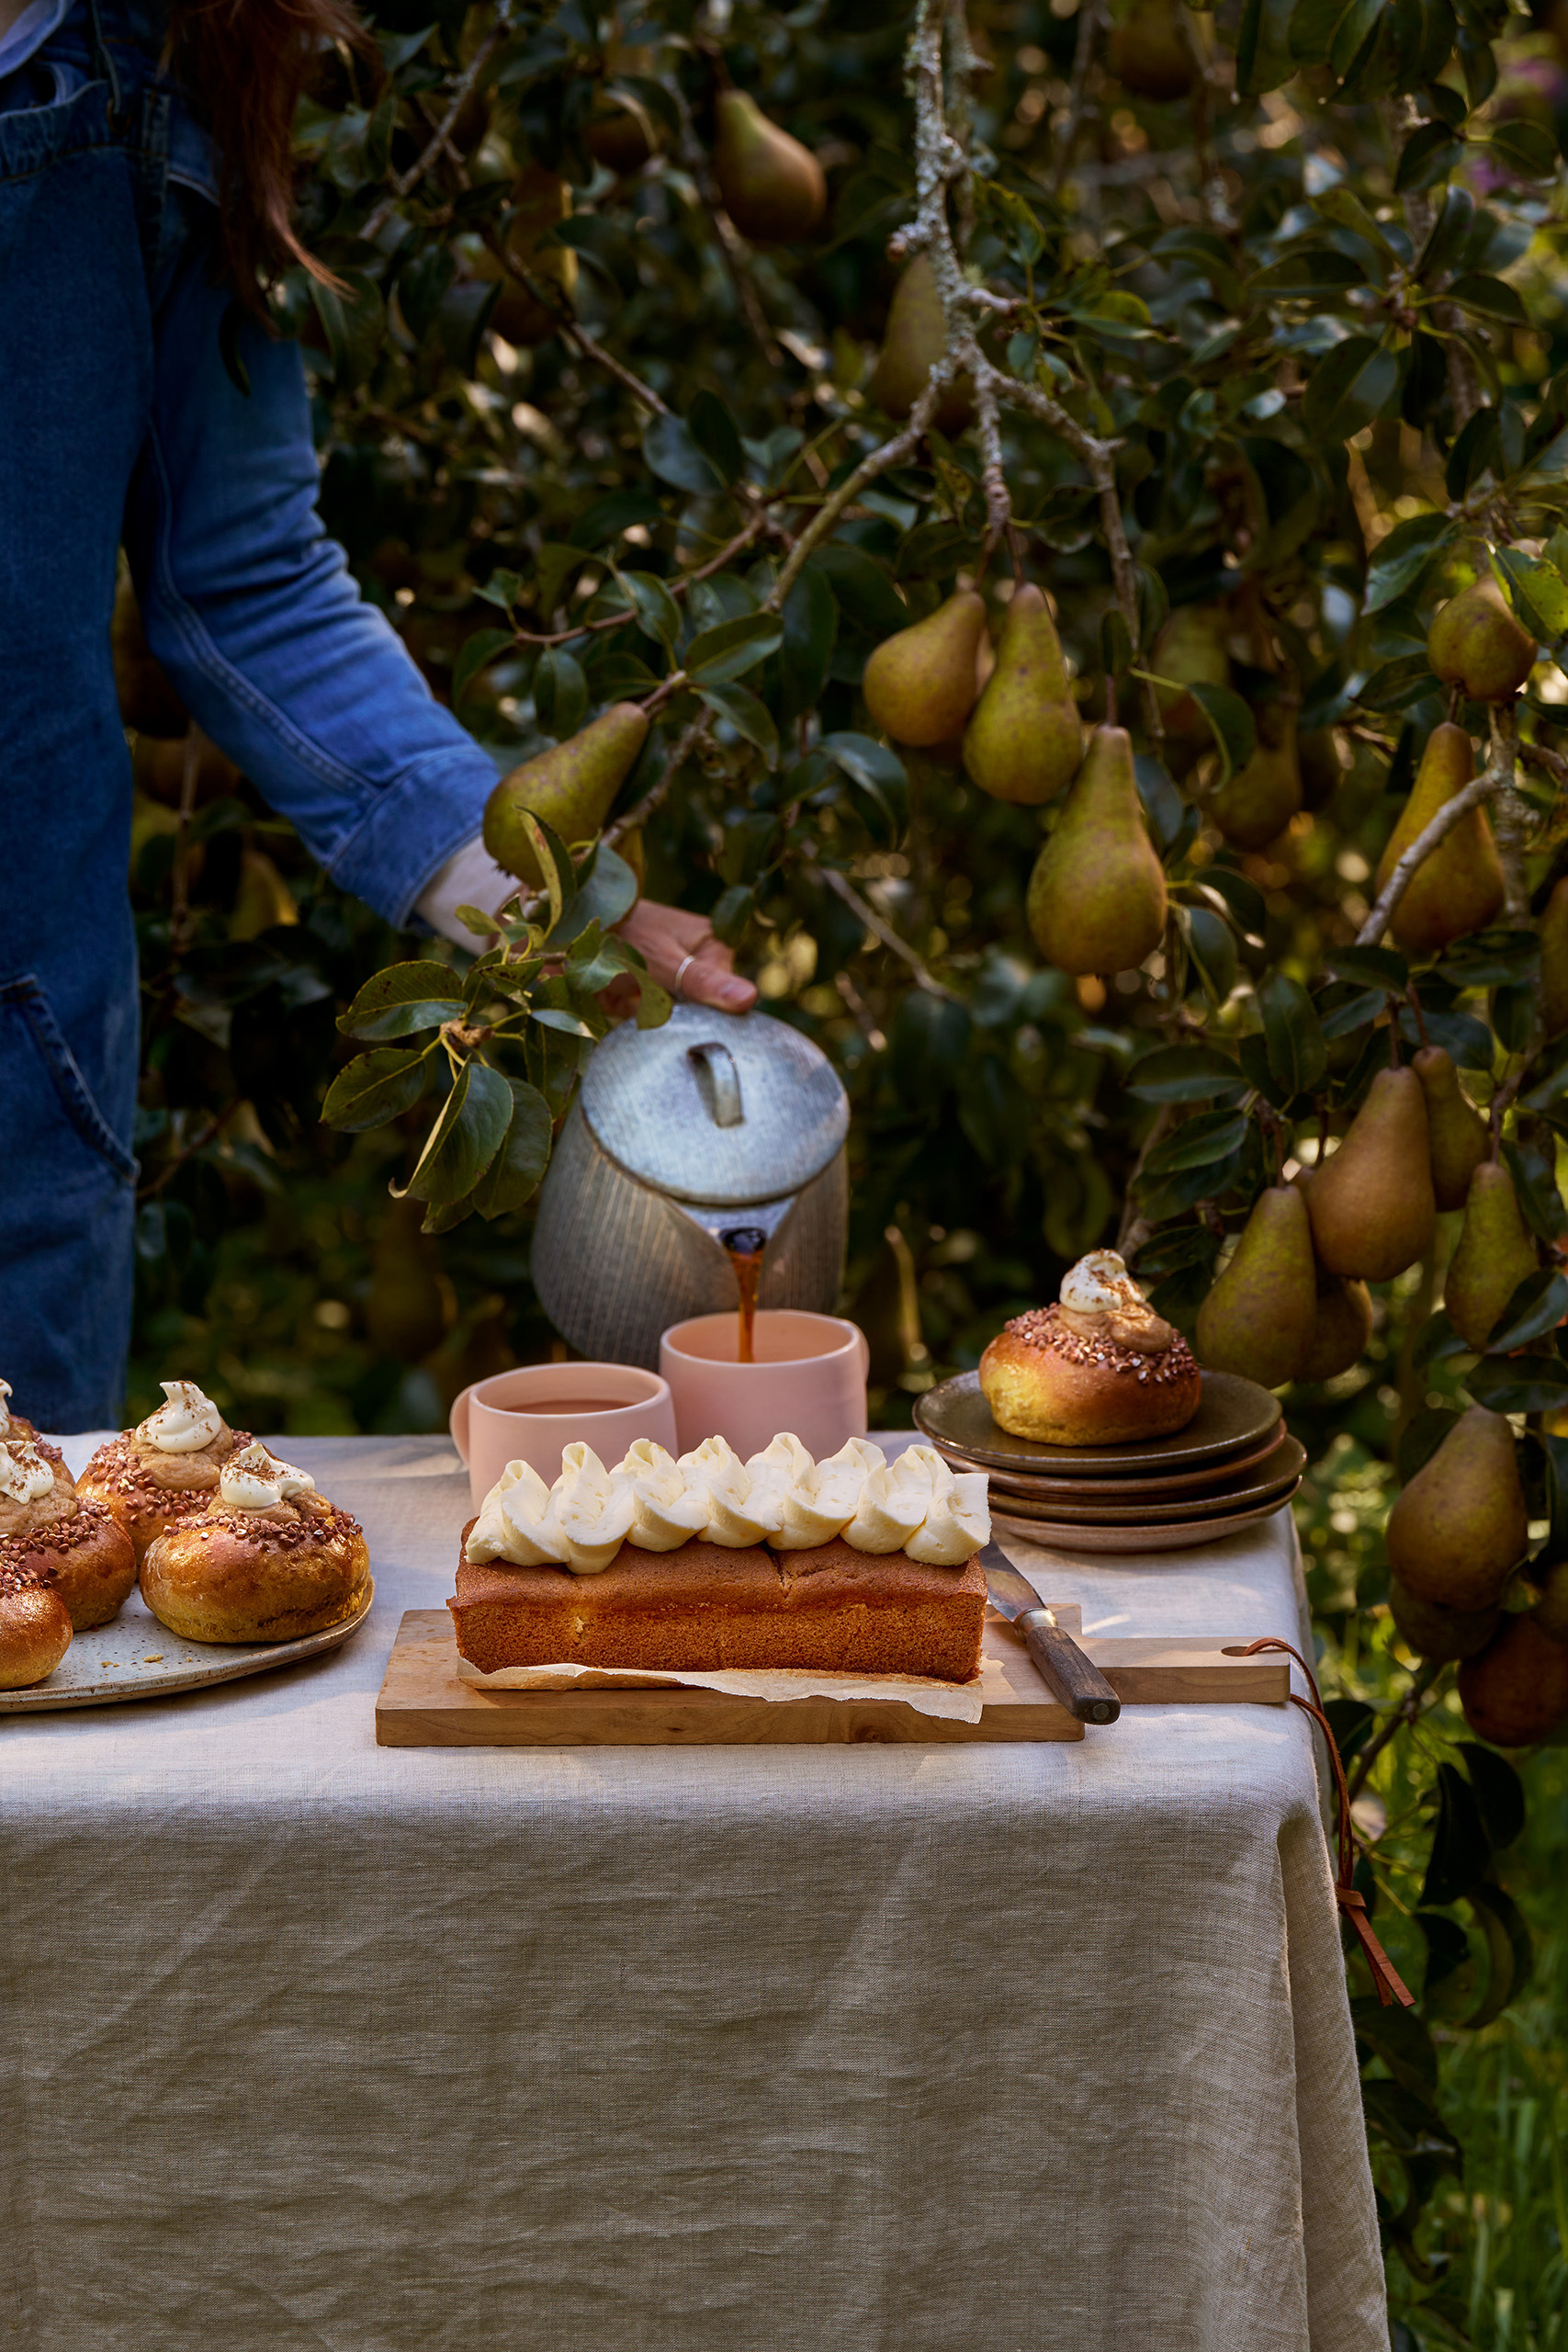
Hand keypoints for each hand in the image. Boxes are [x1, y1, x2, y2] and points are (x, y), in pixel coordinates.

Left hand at [605, 899, 756, 1016]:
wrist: (564, 933)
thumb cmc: (619, 934)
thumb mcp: (662, 960)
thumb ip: (703, 983)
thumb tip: (750, 998)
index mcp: (712, 947)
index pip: (725, 996)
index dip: (707, 1013)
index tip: (685, 1014)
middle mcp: (697, 965)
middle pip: (702, 1010)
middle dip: (677, 1017)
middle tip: (649, 1003)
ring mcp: (672, 981)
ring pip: (676, 1019)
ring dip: (653, 1019)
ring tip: (630, 999)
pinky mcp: (647, 996)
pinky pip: (653, 1022)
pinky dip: (638, 1020)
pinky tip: (622, 1005)